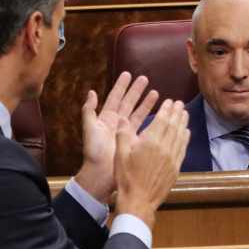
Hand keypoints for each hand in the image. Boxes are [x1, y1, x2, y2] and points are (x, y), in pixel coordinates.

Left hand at [73, 71, 158, 202]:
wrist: (101, 174)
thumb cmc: (94, 151)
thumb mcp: (90, 129)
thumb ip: (89, 111)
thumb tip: (91, 92)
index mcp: (105, 118)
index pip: (115, 98)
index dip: (121, 86)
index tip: (128, 74)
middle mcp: (117, 123)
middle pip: (128, 103)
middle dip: (136, 90)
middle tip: (145, 79)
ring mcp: (126, 132)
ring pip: (138, 113)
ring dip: (146, 103)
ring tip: (156, 93)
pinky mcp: (133, 141)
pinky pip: (143, 127)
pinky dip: (150, 119)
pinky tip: (159, 113)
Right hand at [114, 98, 187, 227]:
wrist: (138, 201)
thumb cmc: (126, 178)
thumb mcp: (119, 155)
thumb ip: (123, 135)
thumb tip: (122, 118)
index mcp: (150, 142)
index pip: (162, 121)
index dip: (166, 110)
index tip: (170, 101)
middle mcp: (164, 148)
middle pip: (173, 126)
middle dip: (177, 113)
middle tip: (180, 103)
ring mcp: (172, 159)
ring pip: (180, 136)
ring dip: (183, 123)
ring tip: (185, 113)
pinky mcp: (176, 168)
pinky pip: (183, 149)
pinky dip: (185, 139)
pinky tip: (187, 133)